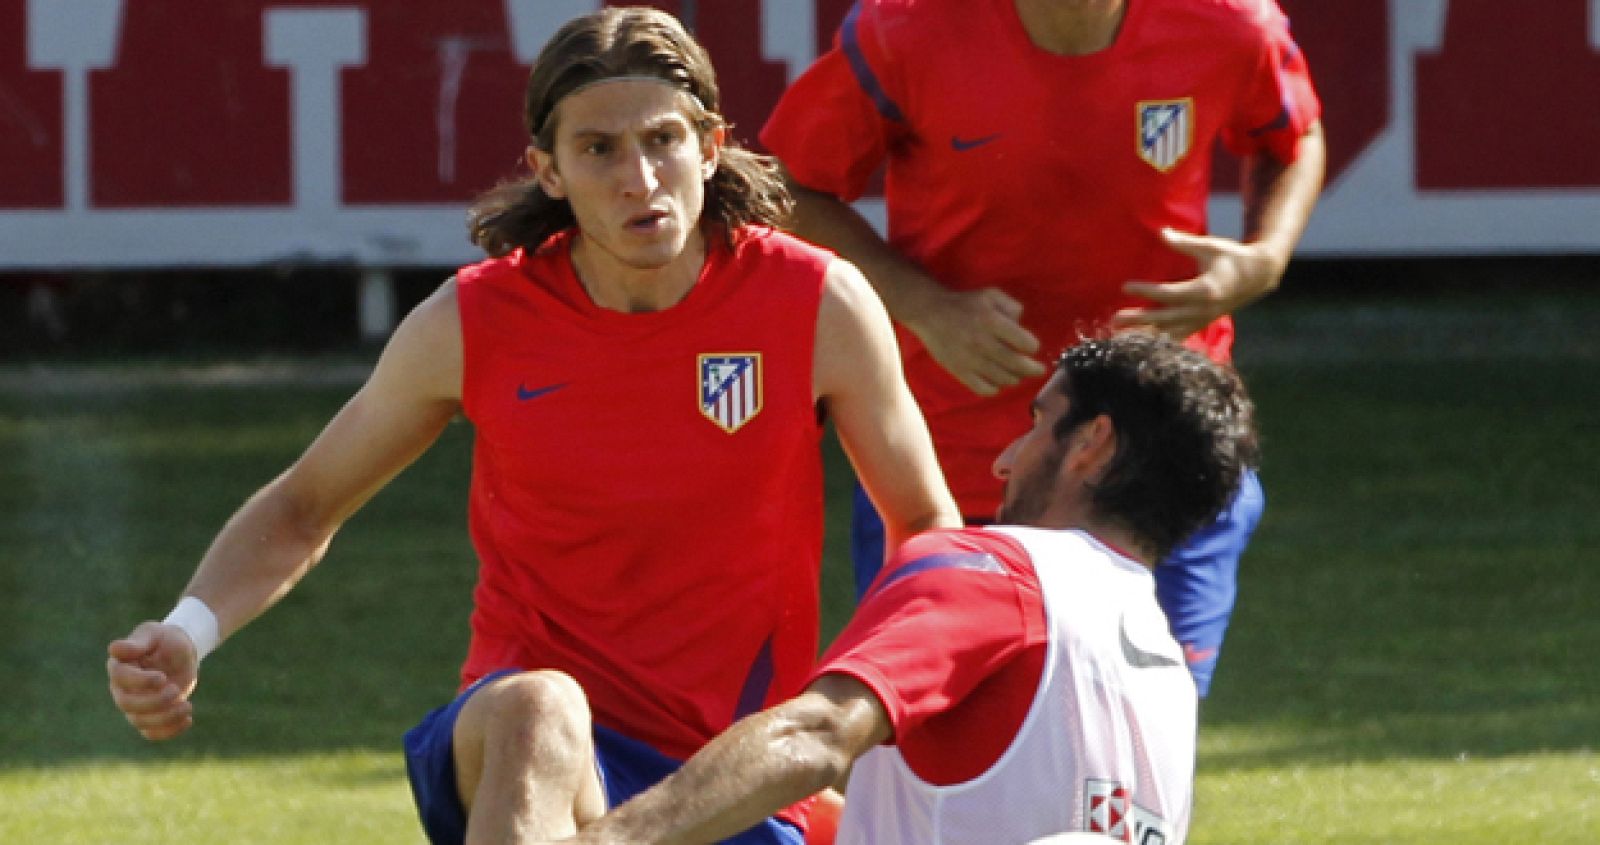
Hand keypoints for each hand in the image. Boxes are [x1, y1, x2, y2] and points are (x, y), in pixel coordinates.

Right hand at [107, 621, 199, 740]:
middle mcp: (121, 689)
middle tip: (176, 690)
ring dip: (165, 718)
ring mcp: (134, 705)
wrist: (180, 653)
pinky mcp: (149, 716)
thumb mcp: (154, 634)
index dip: (140, 681)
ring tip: (187, 706)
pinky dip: (169, 731)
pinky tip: (188, 719)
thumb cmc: (165, 639)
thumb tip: (114, 649)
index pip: (121, 678)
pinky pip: (152, 733)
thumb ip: (136, 643)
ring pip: (140, 722)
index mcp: (120, 666)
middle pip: (127, 704)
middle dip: (154, 701)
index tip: (162, 677)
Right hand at [903, 286, 1045, 395]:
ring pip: (1002, 379)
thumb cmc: (964, 303)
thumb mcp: (991, 294)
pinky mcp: (959, 371)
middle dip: (1032, 369)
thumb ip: (1012, 306)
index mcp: (992, 322)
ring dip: (1015, 378)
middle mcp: (983, 343)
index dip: (1032, 346)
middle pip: (1017, 364)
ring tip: (1018, 375)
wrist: (930, 313)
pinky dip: (995, 389)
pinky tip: (998, 383)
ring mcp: (970, 360)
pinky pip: (983, 389)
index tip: (1032, 347)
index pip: (1024, 342)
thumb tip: (1021, 324)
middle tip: (1039, 370)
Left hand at [1113, 228, 1285, 338]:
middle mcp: (1204, 310)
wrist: (1258, 276)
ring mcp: (1204, 320)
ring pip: (1170, 334)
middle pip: (1165, 319)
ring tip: (1121, 337)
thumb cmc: (1232, 257)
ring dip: (1146, 336)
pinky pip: (1178, 338)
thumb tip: (1160, 231)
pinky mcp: (1202, 325)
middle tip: (1115, 319)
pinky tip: (1140, 344)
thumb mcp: (1210, 246)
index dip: (1146, 291)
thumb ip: (1184, 242)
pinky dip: (1159, 341)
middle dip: (1139, 320)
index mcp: (1206, 290)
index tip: (1125, 286)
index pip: (1169, 294)